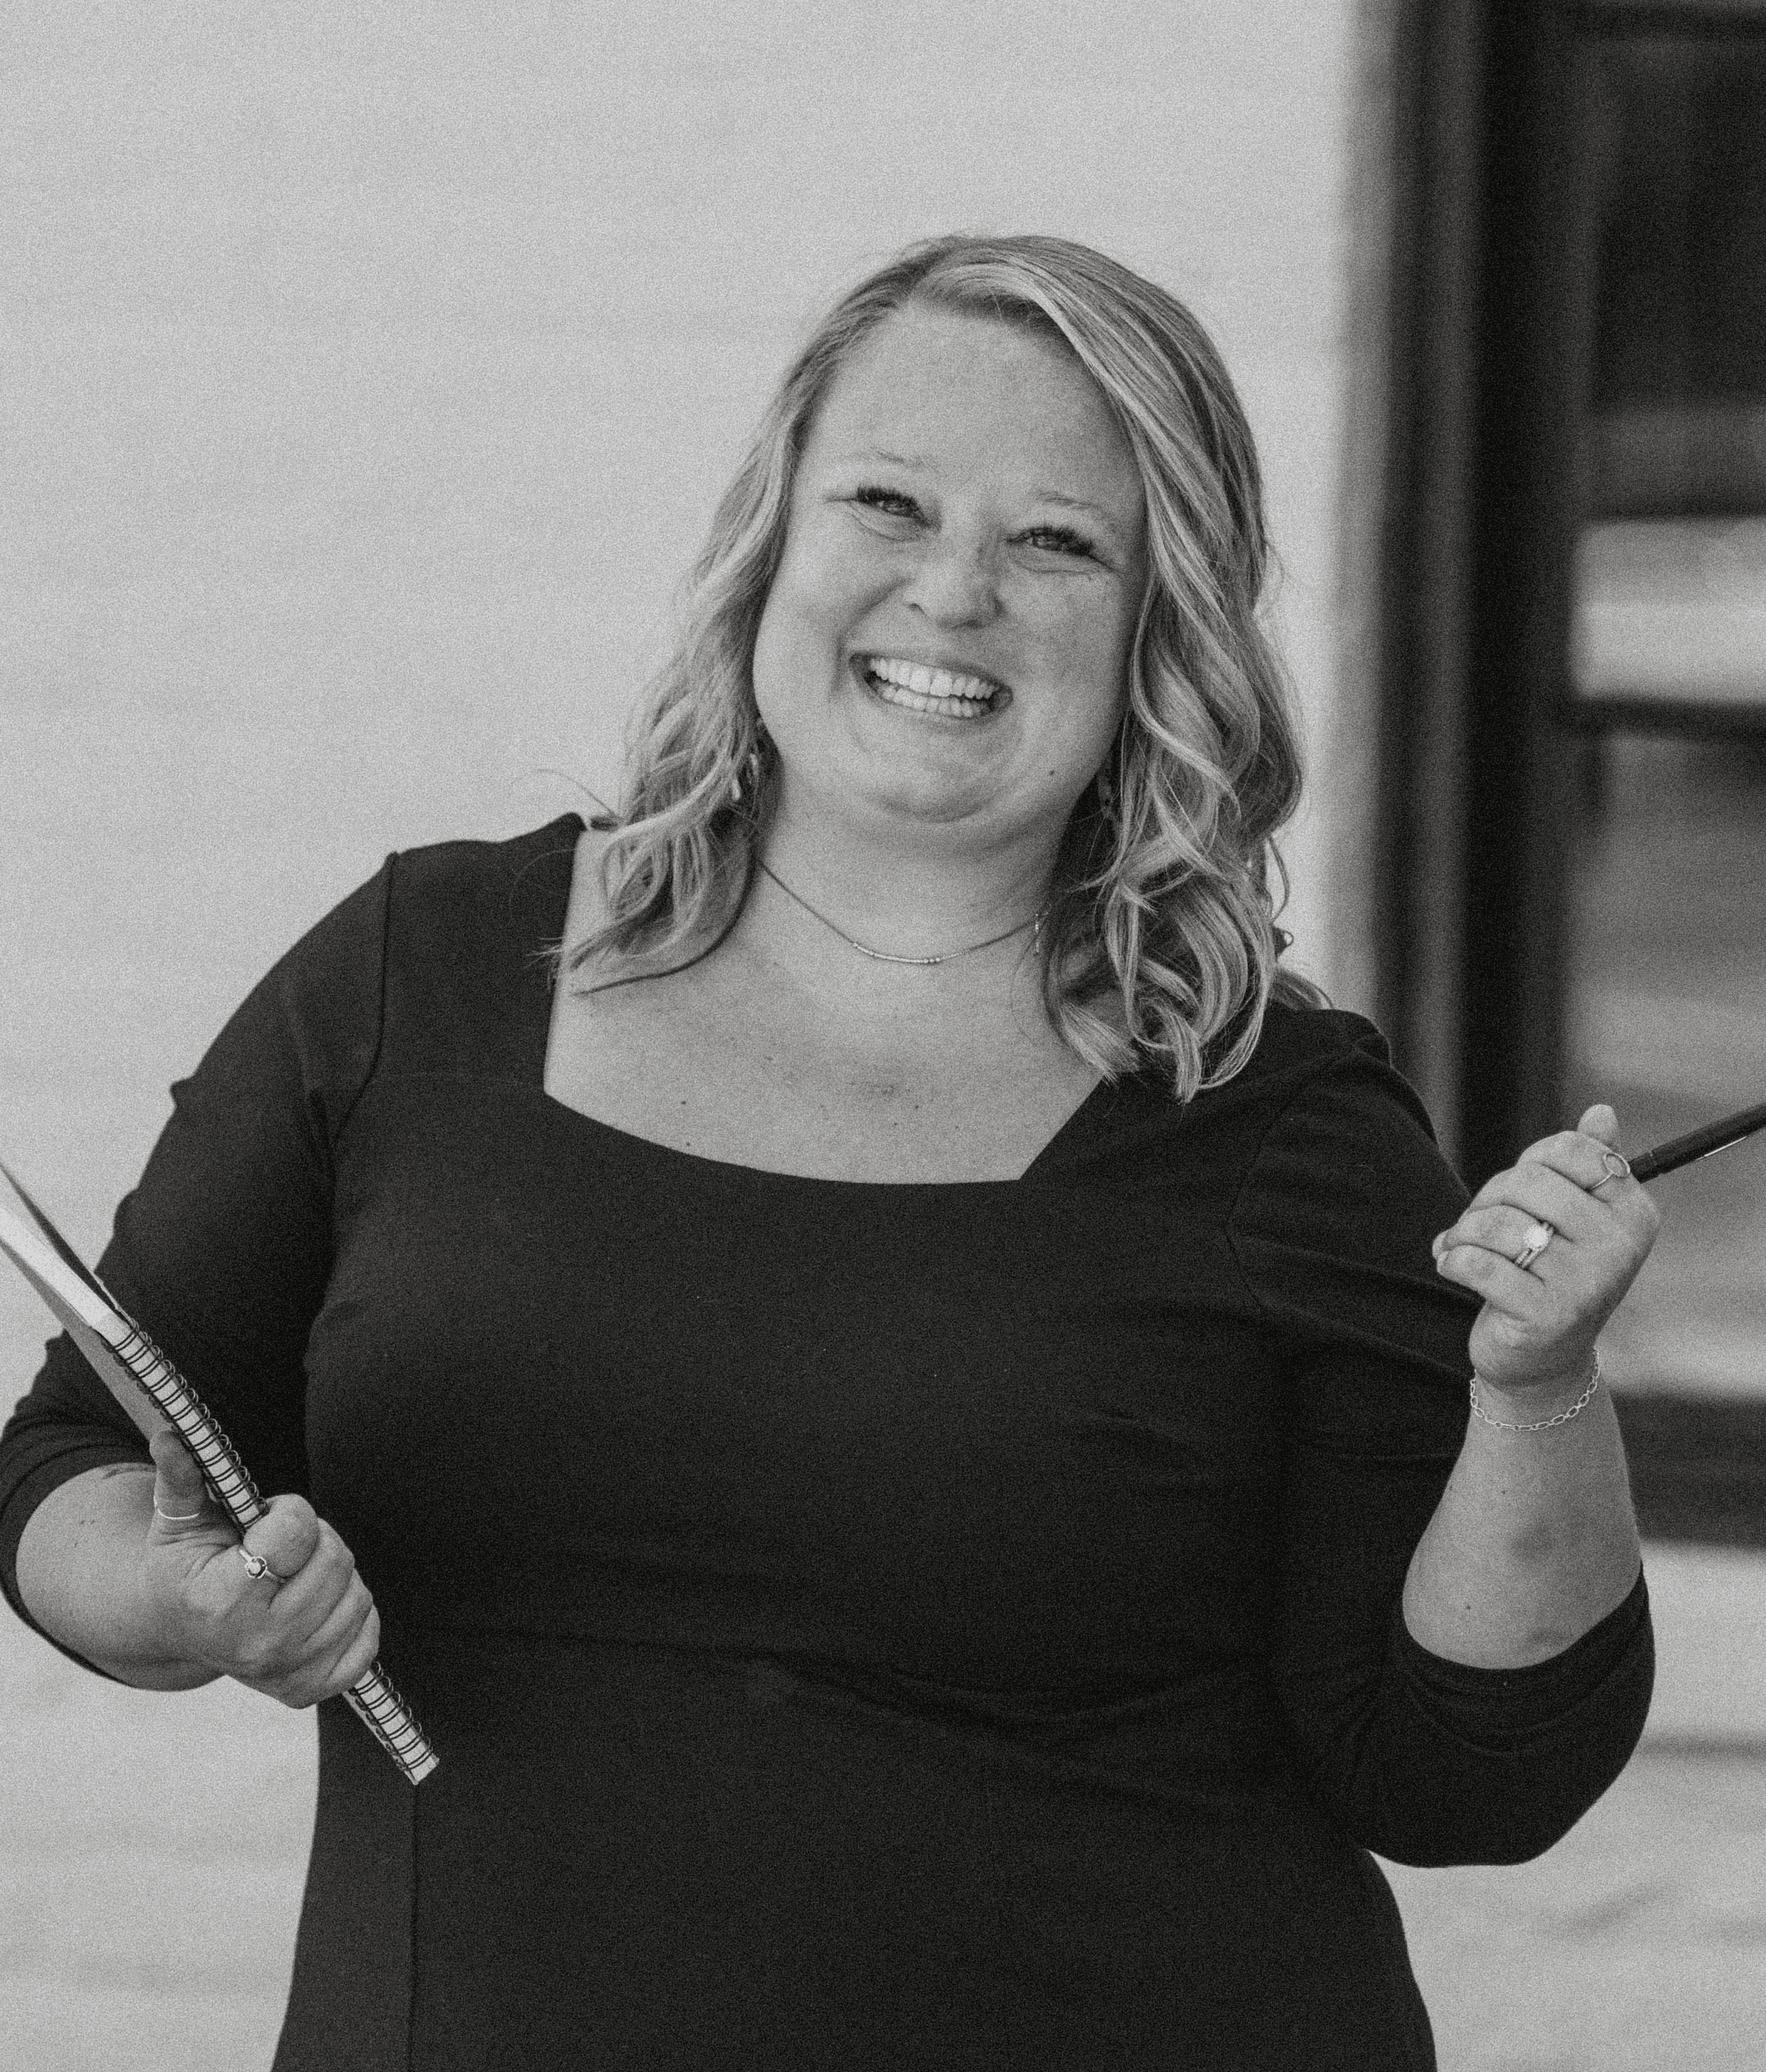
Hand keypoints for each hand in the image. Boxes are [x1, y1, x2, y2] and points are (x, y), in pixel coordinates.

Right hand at [143, 1426, 380, 1706]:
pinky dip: (352, 1615)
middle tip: (282, 1545)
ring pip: (357, 1595)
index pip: (297, 1530)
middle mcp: (255, 1646)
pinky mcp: (309, 1690)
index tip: (262, 1517)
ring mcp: (284, 1673)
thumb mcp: (178, 1519)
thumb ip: (183, 1476)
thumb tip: (172, 1431)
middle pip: (335, 1560)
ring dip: (333, 1574)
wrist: (177, 1626)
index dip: (286, 1510)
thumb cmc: (183, 1565)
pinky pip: (368, 1639)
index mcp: (218, 1602)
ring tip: (292, 1575)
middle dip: (315, 1538)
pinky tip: (315, 1606)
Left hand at [1430, 1104, 1660, 1399]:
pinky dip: (1451, 1260)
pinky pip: (1476, 1263)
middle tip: (1480, 1226)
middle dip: (1489, 1199)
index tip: (1523, 1193)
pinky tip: (1451, 1267)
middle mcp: (1620, 1247)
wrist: (1541, 1360)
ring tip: (1462, 1248)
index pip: (1570, 1148)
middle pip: (1528, 1181)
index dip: (1530, 1163)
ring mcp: (1586, 1284)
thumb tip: (1602, 1112)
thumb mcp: (1575, 1217)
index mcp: (1634, 1212)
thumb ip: (1588, 1163)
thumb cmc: (1552, 1273)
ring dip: (1463, 1232)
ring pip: (1497, 1222)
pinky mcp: (1546, 1316)